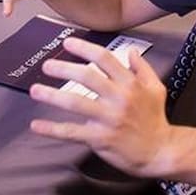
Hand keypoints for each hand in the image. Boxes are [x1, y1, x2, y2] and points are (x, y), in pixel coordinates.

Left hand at [29, 38, 174, 176]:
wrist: (160, 151)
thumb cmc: (156, 119)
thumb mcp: (156, 88)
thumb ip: (143, 68)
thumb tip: (131, 51)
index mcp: (130, 84)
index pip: (104, 59)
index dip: (84, 48)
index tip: (68, 43)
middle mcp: (118, 98)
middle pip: (86, 77)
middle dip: (63, 68)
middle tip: (47, 65)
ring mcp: (108, 119)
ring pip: (75, 103)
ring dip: (52, 96)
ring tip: (35, 90)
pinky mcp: (100, 138)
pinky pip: (72, 132)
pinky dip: (52, 129)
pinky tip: (36, 126)